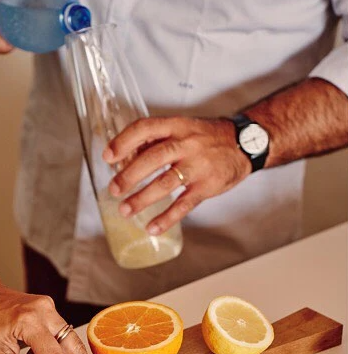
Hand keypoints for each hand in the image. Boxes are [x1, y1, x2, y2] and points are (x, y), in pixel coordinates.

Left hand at [103, 116, 251, 235]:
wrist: (246, 143)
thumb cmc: (206, 138)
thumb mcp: (182, 129)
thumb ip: (155, 141)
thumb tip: (124, 158)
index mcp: (177, 126)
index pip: (145, 128)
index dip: (124, 141)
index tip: (108, 156)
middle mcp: (187, 143)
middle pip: (154, 158)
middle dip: (130, 175)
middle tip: (113, 190)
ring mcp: (198, 165)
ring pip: (166, 182)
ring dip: (143, 198)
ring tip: (126, 210)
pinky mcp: (207, 186)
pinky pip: (184, 204)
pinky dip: (167, 218)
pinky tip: (152, 227)